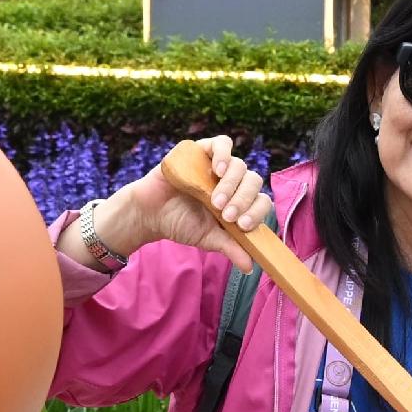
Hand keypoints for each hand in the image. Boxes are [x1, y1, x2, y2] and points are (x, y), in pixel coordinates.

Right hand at [102, 135, 269, 260]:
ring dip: (231, 184)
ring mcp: (218, 164)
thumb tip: (251, 267)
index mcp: (239, 201)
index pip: (260, 201)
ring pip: (240, 165)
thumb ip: (231, 248)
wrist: (150, 213)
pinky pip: (222, 143)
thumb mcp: (208, 239)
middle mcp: (232, 181)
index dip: (256, 212)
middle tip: (226, 215)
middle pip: (253, 182)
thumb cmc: (180, 224)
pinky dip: (224, 155)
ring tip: (215, 201)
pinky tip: (217, 169)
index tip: (242, 226)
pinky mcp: (202, 151)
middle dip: (242, 200)